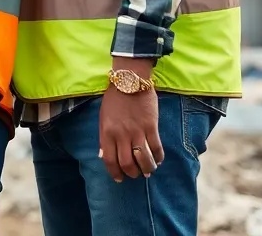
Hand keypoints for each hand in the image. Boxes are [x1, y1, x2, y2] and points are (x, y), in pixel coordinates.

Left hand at [99, 59, 163, 181]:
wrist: (129, 81)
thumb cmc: (114, 99)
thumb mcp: (103, 118)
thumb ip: (104, 137)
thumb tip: (103, 155)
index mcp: (106, 132)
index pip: (109, 160)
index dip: (115, 172)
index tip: (119, 178)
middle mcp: (121, 135)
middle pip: (127, 164)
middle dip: (132, 173)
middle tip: (135, 174)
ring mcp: (137, 132)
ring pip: (143, 160)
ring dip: (147, 169)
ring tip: (148, 170)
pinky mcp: (151, 127)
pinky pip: (156, 148)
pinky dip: (158, 157)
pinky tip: (158, 159)